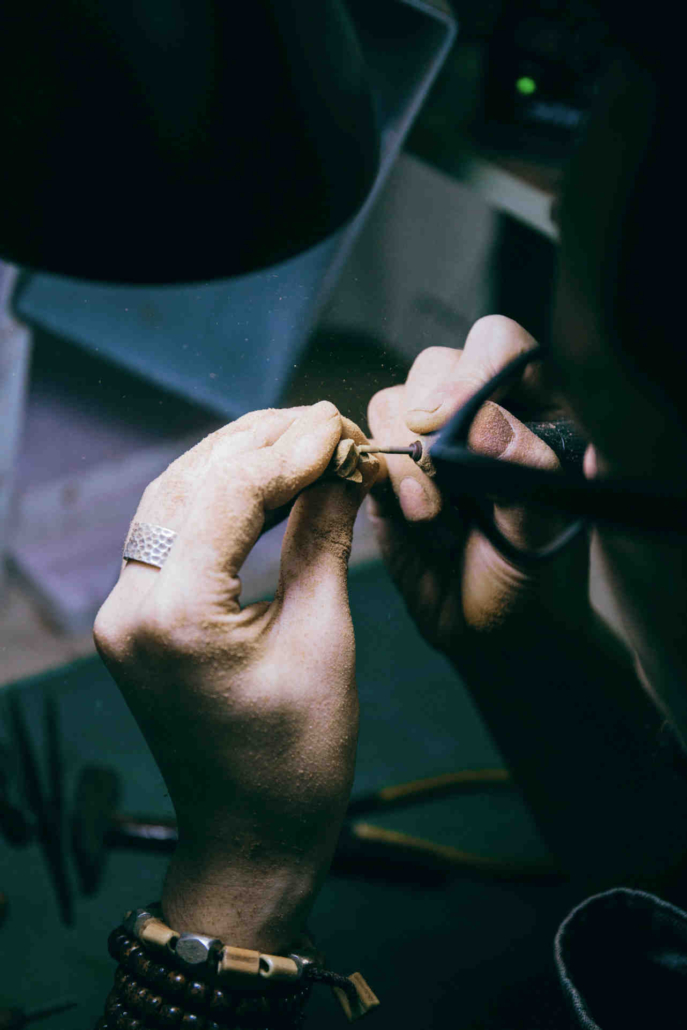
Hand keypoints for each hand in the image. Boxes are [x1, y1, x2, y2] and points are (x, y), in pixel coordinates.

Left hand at [94, 401, 378, 949]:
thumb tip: (342, 467)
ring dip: (237, 459)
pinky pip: (171, 531)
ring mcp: (124, 610)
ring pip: (175, 496)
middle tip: (329, 424)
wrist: (249, 837)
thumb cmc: (296, 760)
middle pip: (192, 480)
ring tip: (303, 439)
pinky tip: (264, 481)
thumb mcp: (324, 641)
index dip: (293, 448)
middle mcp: (130, 604)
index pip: (230, 490)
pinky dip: (218, 496)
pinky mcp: (136, 615)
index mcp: (175, 616)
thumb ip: (324, 540)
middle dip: (264, 442)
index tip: (344, 430)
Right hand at [367, 315, 590, 659]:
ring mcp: (428, 444)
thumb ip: (524, 471)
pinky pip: (361, 448)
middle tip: (438, 481)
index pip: (501, 348)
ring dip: (402, 460)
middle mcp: (477, 415)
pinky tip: (408, 518)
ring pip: (392, 405)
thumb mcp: (543, 530)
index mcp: (532, 410)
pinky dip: (374, 476)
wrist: (494, 634)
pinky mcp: (388, 475)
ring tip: (430, 518)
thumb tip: (481, 420)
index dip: (474, 367)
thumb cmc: (534, 579)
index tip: (451, 416)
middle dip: (429, 422)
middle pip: (435, 367)